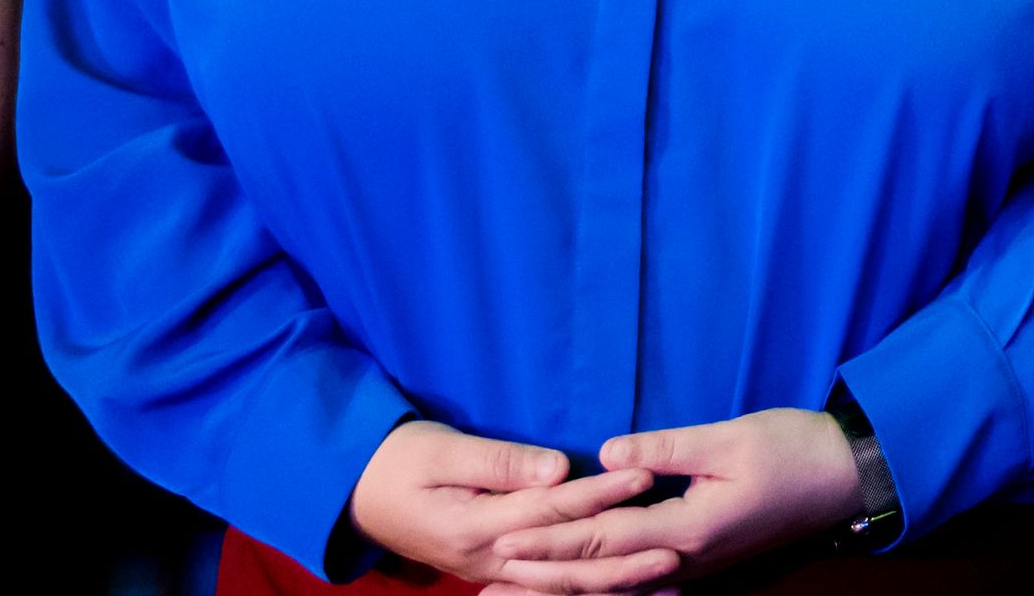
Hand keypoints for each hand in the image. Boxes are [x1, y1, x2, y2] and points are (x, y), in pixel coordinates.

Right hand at [344, 420, 659, 583]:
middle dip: (620, 552)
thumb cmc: (401, 461)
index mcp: (474, 526)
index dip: (599, 492)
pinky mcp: (495, 568)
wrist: (359, 494)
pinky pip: (546, 585)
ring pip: (559, 583)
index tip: (642, 475)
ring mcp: (490, 570)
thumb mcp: (443, 450)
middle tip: (674, 544)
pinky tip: (622, 587)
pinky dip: (585, 588)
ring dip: (610, 583)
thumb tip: (557, 468)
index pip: (550, 508)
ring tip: (665, 578)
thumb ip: (501, 461)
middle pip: (563, 559)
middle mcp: (486, 559)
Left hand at [485, 408, 862, 589]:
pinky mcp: (701, 559)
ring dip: (564, 589)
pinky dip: (600, 585)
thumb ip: (666, 447)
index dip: (549, 540)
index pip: (602, 539)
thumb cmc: (792, 450)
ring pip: (615, 586)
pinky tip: (580, 587)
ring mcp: (693, 565)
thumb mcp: (729, 439)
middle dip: (542, 578)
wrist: (845, 476)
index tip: (503, 538)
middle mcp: (685, 559)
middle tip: (488, 582)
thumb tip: (606, 455)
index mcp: (688, 529)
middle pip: (600, 576)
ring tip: (520, 591)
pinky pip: (637, 579)